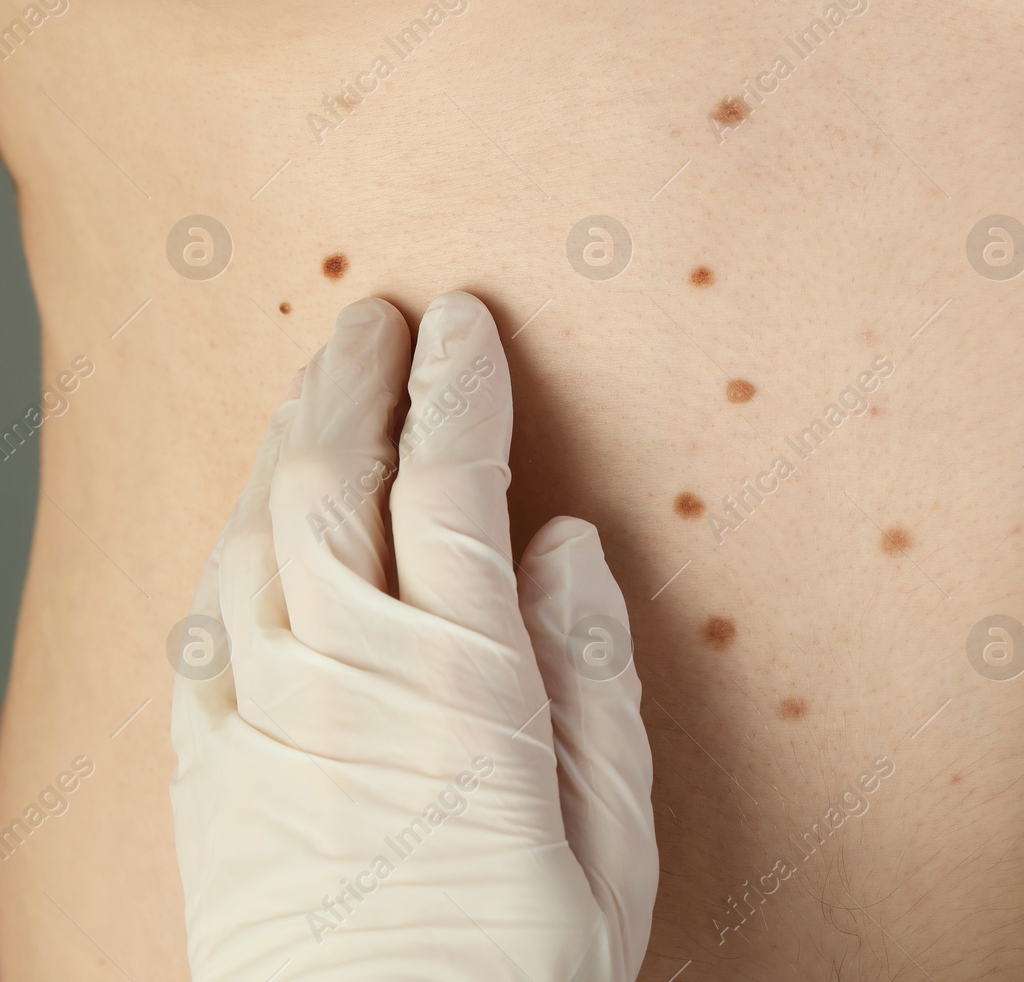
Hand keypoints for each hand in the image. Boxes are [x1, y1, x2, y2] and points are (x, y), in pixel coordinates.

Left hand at [169, 292, 656, 979]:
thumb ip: (589, 670)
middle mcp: (343, 676)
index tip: (467, 323)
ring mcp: (258, 717)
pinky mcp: (206, 766)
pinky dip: (229, 538)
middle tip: (376, 319)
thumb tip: (564, 543)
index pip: (449, 485)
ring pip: (251, 531)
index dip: (457, 389)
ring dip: (285, 440)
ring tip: (317, 384)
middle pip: (327, 480)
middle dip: (354, 381)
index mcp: (459, 684)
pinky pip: (201, 617)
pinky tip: (249, 514)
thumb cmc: (518, 968)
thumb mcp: (610, 832)